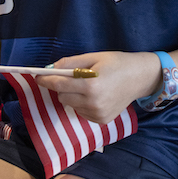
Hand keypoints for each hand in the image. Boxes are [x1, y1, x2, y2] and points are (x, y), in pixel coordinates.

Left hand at [36, 51, 159, 123]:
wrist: (140, 78)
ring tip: (88, 85)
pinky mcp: (101, 121)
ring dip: (72, 95)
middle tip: (70, 77)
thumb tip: (50, 68)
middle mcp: (93, 103)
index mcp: (91, 85)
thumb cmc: (116, 63)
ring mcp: (98, 114)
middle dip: (61, 86)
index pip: (59, 84)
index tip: (37, 76)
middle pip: (62, 96)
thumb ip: (70, 63)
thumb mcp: (93, 57)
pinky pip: (81, 112)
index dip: (45, 80)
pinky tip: (95, 96)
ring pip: (70, 105)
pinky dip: (81, 104)